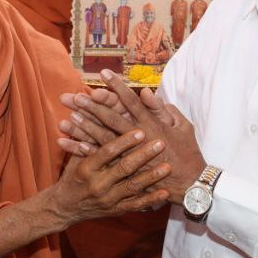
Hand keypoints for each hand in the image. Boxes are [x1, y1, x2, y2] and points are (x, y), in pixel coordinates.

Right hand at [50, 127, 170, 225]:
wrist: (65, 208)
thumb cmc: (72, 177)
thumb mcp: (75, 158)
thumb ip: (87, 140)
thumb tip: (94, 115)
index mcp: (87, 167)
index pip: (107, 152)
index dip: (124, 141)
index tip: (140, 130)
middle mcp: (97, 184)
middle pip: (124, 168)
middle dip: (143, 155)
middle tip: (160, 143)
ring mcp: (108, 198)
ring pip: (132, 186)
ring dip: (151, 177)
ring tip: (167, 167)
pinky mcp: (115, 210)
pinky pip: (136, 205)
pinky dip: (151, 199)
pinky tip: (165, 193)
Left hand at [59, 70, 205, 204]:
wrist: (191, 184)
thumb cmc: (188, 153)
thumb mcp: (183, 126)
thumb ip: (163, 109)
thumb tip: (146, 93)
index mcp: (152, 124)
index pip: (131, 101)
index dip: (117, 87)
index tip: (103, 73)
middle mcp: (138, 138)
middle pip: (111, 118)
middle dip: (92, 106)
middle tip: (74, 97)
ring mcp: (130, 155)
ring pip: (101, 138)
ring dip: (83, 128)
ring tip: (67, 118)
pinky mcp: (124, 170)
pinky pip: (100, 159)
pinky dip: (83, 151)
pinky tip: (67, 144)